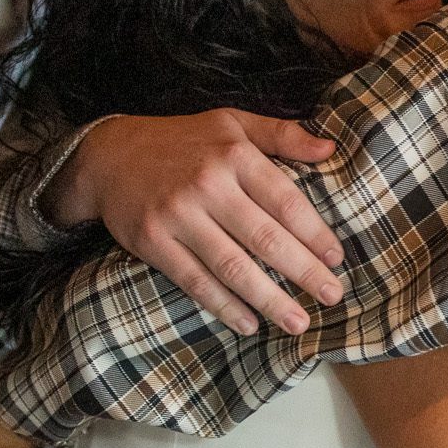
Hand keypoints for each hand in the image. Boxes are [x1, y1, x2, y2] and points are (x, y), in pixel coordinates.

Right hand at [55, 110, 342, 335]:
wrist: (110, 155)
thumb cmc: (183, 141)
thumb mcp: (232, 123)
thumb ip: (282, 135)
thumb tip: (330, 150)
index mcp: (234, 155)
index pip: (284, 199)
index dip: (314, 232)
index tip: (337, 258)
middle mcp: (207, 185)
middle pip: (264, 237)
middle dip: (303, 271)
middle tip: (332, 296)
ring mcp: (178, 215)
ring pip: (233, 266)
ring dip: (269, 298)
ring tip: (298, 321)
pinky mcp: (154, 242)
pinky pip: (195, 281)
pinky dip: (224, 306)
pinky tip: (249, 323)